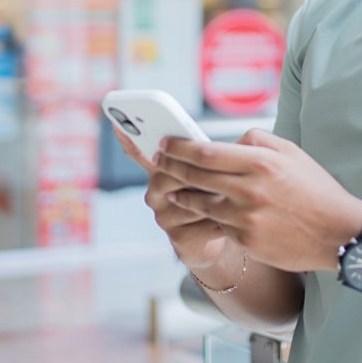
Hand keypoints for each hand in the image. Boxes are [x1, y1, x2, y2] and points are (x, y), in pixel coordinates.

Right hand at [113, 123, 228, 270]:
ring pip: (191, 200)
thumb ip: (219, 153)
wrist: (223, 235)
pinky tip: (232, 219)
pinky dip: (223, 219)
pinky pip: (203, 222)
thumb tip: (242, 136)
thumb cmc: (217, 194)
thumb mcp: (216, 170)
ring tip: (233, 198)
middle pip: (171, 175)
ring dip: (216, 199)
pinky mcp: (178, 237)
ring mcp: (164, 216)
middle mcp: (156, 191)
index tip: (118, 125)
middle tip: (225, 174)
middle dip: (200, 175)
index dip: (129, 141)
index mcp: (162, 169)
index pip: (141, 152)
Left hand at [155, 129, 361, 272]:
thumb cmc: (315, 189)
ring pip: (199, 203)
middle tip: (158, 161)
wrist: (337, 233)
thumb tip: (227, 143)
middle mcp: (250, 189)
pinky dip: (206, 216)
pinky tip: (199, 211)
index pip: (206, 152)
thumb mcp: (291, 152)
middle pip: (195, 176)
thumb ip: (256, 140)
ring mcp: (246, 217)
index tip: (166, 143)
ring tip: (172, 188)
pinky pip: (217, 224)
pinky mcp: (246, 240)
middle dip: (170, 166)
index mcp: (261, 162)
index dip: (179, 147)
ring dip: (181, 195)